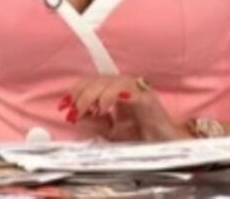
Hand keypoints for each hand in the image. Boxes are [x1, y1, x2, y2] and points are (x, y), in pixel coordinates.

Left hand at [59, 75, 188, 141]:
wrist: (166, 148)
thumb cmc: (142, 139)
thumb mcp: (111, 132)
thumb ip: (93, 123)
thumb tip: (73, 115)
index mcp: (117, 92)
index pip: (93, 82)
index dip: (76, 90)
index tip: (63, 105)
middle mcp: (127, 86)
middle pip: (99, 79)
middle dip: (82, 94)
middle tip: (72, 111)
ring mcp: (138, 90)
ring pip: (111, 81)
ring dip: (94, 95)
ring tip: (87, 111)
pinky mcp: (147, 98)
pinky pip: (128, 90)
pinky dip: (112, 96)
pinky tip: (104, 108)